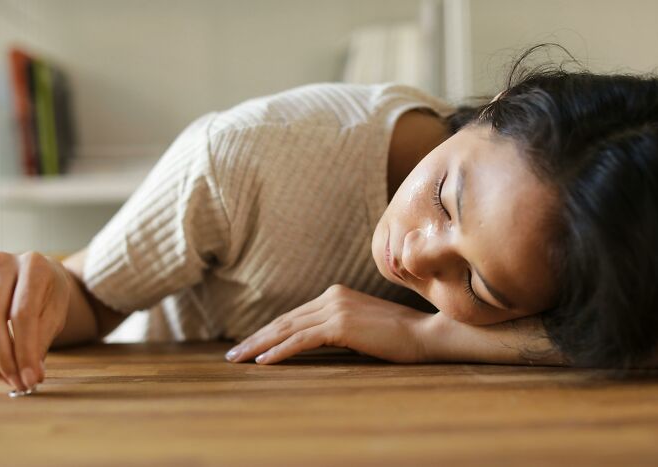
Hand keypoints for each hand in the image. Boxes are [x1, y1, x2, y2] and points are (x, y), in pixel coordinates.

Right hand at [0, 251, 70, 389]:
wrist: (39, 273)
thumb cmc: (50, 293)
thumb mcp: (57, 312)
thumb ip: (43, 339)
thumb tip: (31, 375)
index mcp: (33, 266)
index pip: (23, 313)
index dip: (25, 350)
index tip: (30, 378)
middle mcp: (2, 264)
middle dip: (3, 358)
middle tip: (17, 382)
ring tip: (8, 377)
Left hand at [224, 284, 435, 364]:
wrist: (424, 334)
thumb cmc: (397, 336)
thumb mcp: (360, 327)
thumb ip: (336, 328)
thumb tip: (311, 342)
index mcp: (334, 294)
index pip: (293, 316)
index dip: (268, 331)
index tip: (248, 345)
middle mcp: (331, 296)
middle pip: (284, 320)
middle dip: (255, 338)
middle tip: (232, 355)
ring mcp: (335, 308)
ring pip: (287, 329)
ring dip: (259, 345)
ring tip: (237, 359)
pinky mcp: (340, 324)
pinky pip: (301, 340)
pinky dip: (280, 351)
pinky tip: (263, 362)